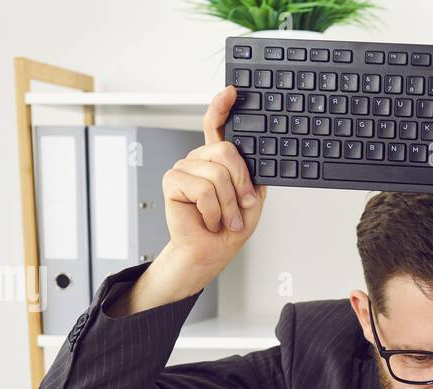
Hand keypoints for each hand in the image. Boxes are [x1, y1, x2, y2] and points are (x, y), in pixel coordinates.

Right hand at [109, 86, 267, 315]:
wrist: (211, 251)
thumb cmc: (229, 227)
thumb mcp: (251, 198)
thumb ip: (253, 174)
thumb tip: (260, 155)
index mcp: (218, 159)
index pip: (217, 125)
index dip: (223, 106)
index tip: (232, 91)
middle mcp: (200, 158)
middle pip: (226, 151)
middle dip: (241, 184)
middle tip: (242, 206)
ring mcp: (185, 167)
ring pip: (217, 174)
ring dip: (229, 205)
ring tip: (225, 219)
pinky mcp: (172, 181)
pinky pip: (203, 189)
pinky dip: (213, 211)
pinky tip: (208, 220)